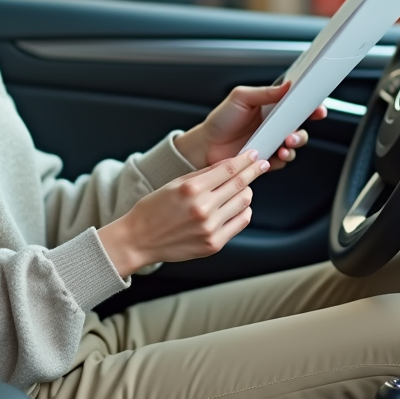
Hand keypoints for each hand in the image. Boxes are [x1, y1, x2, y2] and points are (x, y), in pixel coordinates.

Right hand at [98, 152, 267, 277]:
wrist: (139, 240)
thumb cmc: (153, 210)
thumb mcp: (174, 184)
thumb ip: (203, 174)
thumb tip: (229, 165)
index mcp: (191, 189)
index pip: (228, 169)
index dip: (244, 160)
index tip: (253, 155)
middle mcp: (202, 208)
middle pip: (240, 184)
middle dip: (253, 171)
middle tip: (260, 165)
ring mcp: (210, 228)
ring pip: (244, 202)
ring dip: (247, 191)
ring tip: (244, 186)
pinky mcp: (214, 244)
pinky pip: (240, 222)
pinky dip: (243, 211)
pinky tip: (239, 206)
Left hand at [174, 81, 326, 170]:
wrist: (205, 147)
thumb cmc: (221, 120)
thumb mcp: (241, 98)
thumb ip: (265, 92)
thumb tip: (287, 85)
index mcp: (271, 107)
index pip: (297, 105)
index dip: (311, 106)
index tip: (318, 108)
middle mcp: (275, 125)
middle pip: (301, 127)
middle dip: (303, 130)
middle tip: (294, 132)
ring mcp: (272, 143)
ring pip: (295, 145)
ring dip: (295, 145)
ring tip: (285, 145)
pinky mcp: (267, 159)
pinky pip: (283, 160)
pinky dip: (283, 158)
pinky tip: (276, 155)